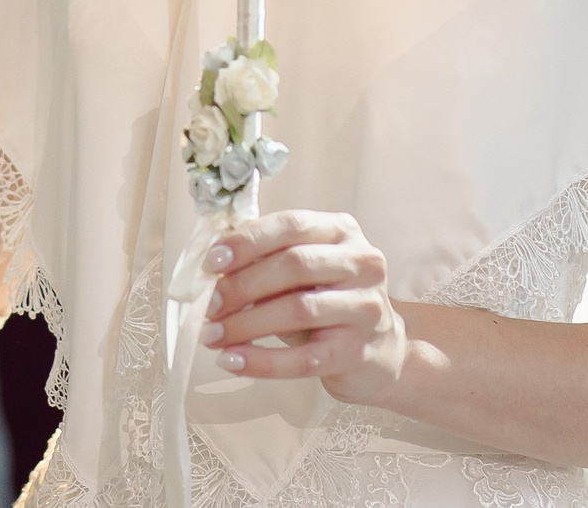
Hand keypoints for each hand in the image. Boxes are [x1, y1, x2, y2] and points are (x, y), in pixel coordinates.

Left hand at [203, 210, 407, 403]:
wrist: (380, 352)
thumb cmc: (328, 302)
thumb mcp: (303, 272)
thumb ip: (266, 262)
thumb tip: (211, 273)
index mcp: (341, 231)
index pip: (291, 226)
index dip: (247, 242)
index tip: (211, 262)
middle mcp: (362, 263)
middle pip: (294, 265)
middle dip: (242, 285)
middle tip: (208, 305)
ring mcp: (366, 307)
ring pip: (298, 310)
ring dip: (245, 324)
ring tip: (211, 335)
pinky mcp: (359, 351)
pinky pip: (304, 359)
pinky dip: (262, 361)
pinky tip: (233, 361)